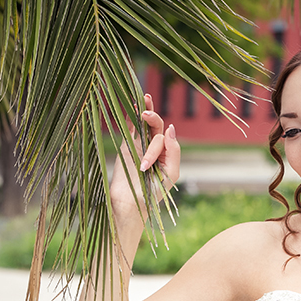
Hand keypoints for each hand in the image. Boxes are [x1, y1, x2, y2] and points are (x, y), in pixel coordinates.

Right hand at [109, 94, 179, 225]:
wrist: (130, 203)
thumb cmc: (153, 193)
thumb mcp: (171, 173)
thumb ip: (174, 151)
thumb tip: (170, 128)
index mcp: (167, 154)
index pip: (166, 136)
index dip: (161, 138)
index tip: (148, 158)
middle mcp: (154, 147)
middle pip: (156, 125)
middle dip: (153, 117)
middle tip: (145, 114)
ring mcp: (139, 145)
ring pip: (144, 123)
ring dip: (145, 109)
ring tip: (144, 97)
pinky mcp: (126, 146)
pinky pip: (130, 127)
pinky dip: (131, 115)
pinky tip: (133, 104)